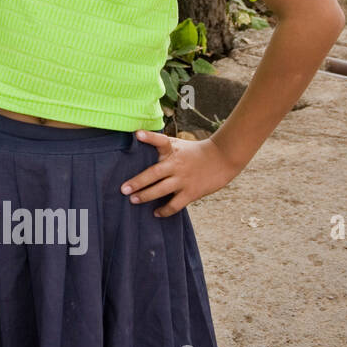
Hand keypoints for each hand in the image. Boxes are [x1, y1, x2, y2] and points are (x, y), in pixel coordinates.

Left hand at [121, 131, 241, 216]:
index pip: (160, 141)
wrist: (222, 158)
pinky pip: (176, 204)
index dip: (148, 137)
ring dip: (147, 196)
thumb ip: (159, 145)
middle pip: (154, 173)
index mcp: (172, 149)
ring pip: (162, 190)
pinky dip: (165, 210)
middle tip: (123, 189)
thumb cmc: (194, 151)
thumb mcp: (177, 144)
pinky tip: (156, 213)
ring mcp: (184, 179)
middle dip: (138, 182)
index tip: (137, 134)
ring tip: (133, 200)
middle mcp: (176, 164)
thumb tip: (136, 139)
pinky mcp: (192, 192)